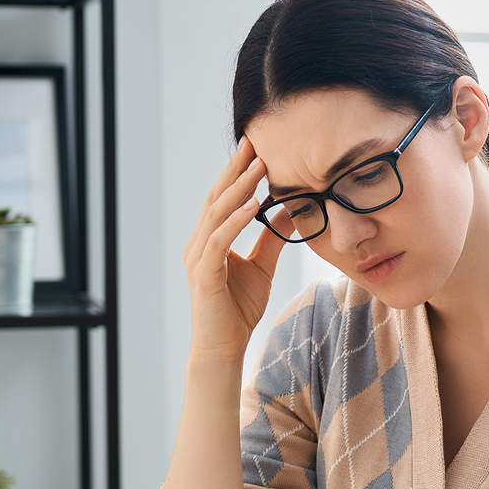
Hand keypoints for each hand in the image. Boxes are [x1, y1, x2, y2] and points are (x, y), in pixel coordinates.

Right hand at [182, 136, 285, 361]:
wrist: (223, 346)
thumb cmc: (238, 309)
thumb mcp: (263, 266)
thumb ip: (272, 239)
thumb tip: (290, 211)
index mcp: (210, 238)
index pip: (224, 197)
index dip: (238, 171)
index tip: (256, 146)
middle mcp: (199, 242)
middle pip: (217, 197)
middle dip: (236, 169)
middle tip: (254, 142)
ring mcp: (198, 257)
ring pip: (217, 213)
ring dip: (239, 189)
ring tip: (258, 167)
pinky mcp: (203, 273)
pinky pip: (219, 241)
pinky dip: (235, 220)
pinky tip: (253, 205)